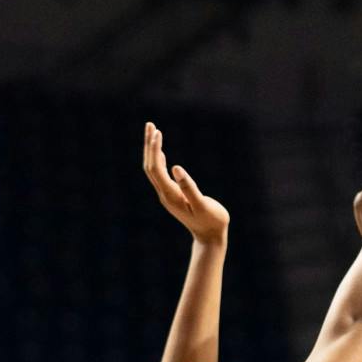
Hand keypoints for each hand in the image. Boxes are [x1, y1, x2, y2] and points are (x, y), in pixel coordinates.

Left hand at [142, 122, 228, 242]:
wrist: (210, 237)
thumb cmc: (212, 221)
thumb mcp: (202, 205)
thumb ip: (189, 187)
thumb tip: (176, 168)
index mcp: (171, 195)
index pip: (156, 169)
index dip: (154, 150)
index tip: (157, 132)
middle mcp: (165, 195)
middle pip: (150, 166)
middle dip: (149, 146)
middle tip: (150, 124)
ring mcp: (167, 195)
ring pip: (154, 169)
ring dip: (152, 150)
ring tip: (153, 131)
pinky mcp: (173, 195)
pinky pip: (160, 174)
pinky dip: (158, 159)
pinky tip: (160, 151)